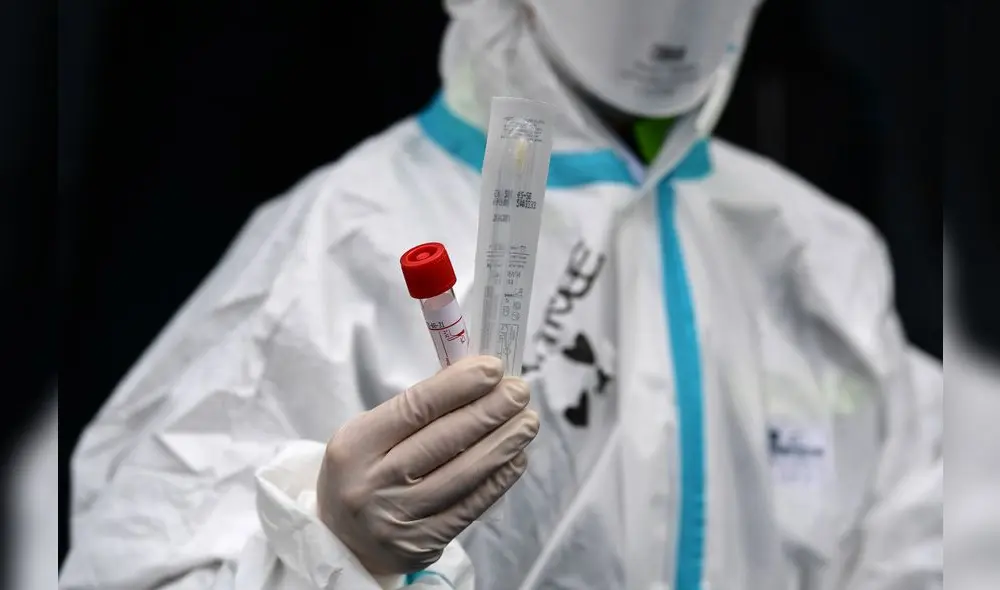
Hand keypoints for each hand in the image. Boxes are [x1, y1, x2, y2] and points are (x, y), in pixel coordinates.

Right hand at [317, 355, 537, 575]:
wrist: (343, 540)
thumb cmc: (365, 472)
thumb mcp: (370, 435)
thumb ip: (416, 409)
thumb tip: (475, 378)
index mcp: (355, 445)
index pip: (416, 407)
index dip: (459, 386)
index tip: (493, 368)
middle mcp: (374, 483)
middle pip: (445, 440)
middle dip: (491, 411)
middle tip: (520, 391)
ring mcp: (399, 518)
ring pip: (465, 474)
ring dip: (504, 443)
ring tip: (528, 421)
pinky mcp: (423, 544)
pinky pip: (471, 506)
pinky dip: (499, 479)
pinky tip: (516, 458)